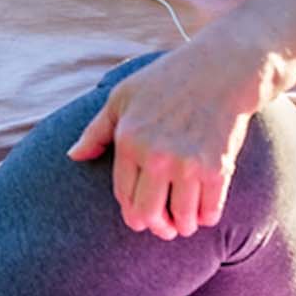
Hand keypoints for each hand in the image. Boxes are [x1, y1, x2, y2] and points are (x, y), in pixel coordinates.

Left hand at [65, 46, 262, 240]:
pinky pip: (209, 212)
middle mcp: (155, 156)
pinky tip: (204, 213)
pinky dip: (206, 218)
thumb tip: (73, 156)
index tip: (141, 215)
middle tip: (164, 227)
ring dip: (182, 226)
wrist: (222, 68)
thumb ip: (96, 130)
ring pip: (181, 219)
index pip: (124, 196)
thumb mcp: (123, 96)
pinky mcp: (217, 168)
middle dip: (156, 227)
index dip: (132, 213)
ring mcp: (187, 164)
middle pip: (148, 215)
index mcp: (129, 140)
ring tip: (184, 222)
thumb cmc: (168, 79)